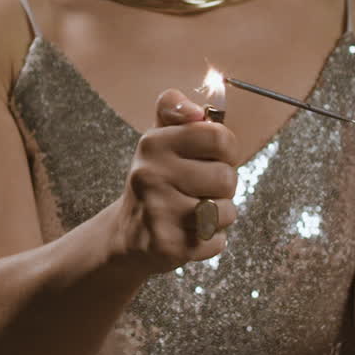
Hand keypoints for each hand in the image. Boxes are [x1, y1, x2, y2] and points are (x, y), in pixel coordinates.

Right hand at [116, 88, 237, 274]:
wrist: (128, 234)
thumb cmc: (156, 180)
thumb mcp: (160, 136)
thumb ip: (175, 108)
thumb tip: (196, 109)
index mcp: (154, 143)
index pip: (219, 137)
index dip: (226, 149)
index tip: (212, 156)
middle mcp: (151, 175)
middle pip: (227, 177)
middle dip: (222, 186)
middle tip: (200, 188)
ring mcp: (158, 211)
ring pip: (225, 211)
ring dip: (219, 215)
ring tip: (194, 211)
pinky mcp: (167, 245)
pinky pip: (217, 241)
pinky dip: (210, 240)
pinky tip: (188, 233)